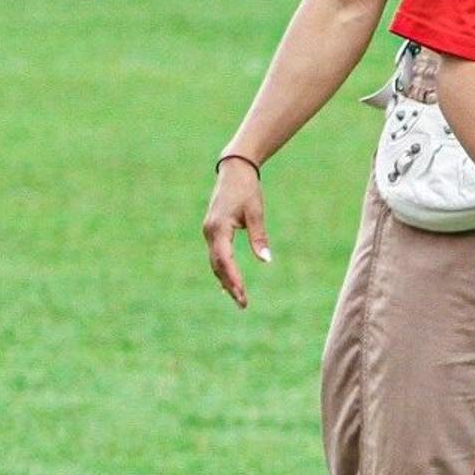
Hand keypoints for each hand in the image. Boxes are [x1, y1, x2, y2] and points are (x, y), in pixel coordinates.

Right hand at [203, 161, 270, 306]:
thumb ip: (259, 237)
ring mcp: (209, 232)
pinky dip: (223, 269)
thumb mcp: (256, 212)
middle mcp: (210, 232)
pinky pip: (216, 255)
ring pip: (216, 262)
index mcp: (218, 228)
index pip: (224, 260)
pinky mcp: (213, 231)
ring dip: (226, 280)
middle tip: (243, 304)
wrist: (234, 170)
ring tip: (239, 298)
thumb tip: (266, 261)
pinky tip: (228, 284)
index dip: (233, 279)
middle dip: (230, 285)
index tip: (242, 295)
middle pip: (218, 265)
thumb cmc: (247, 189)